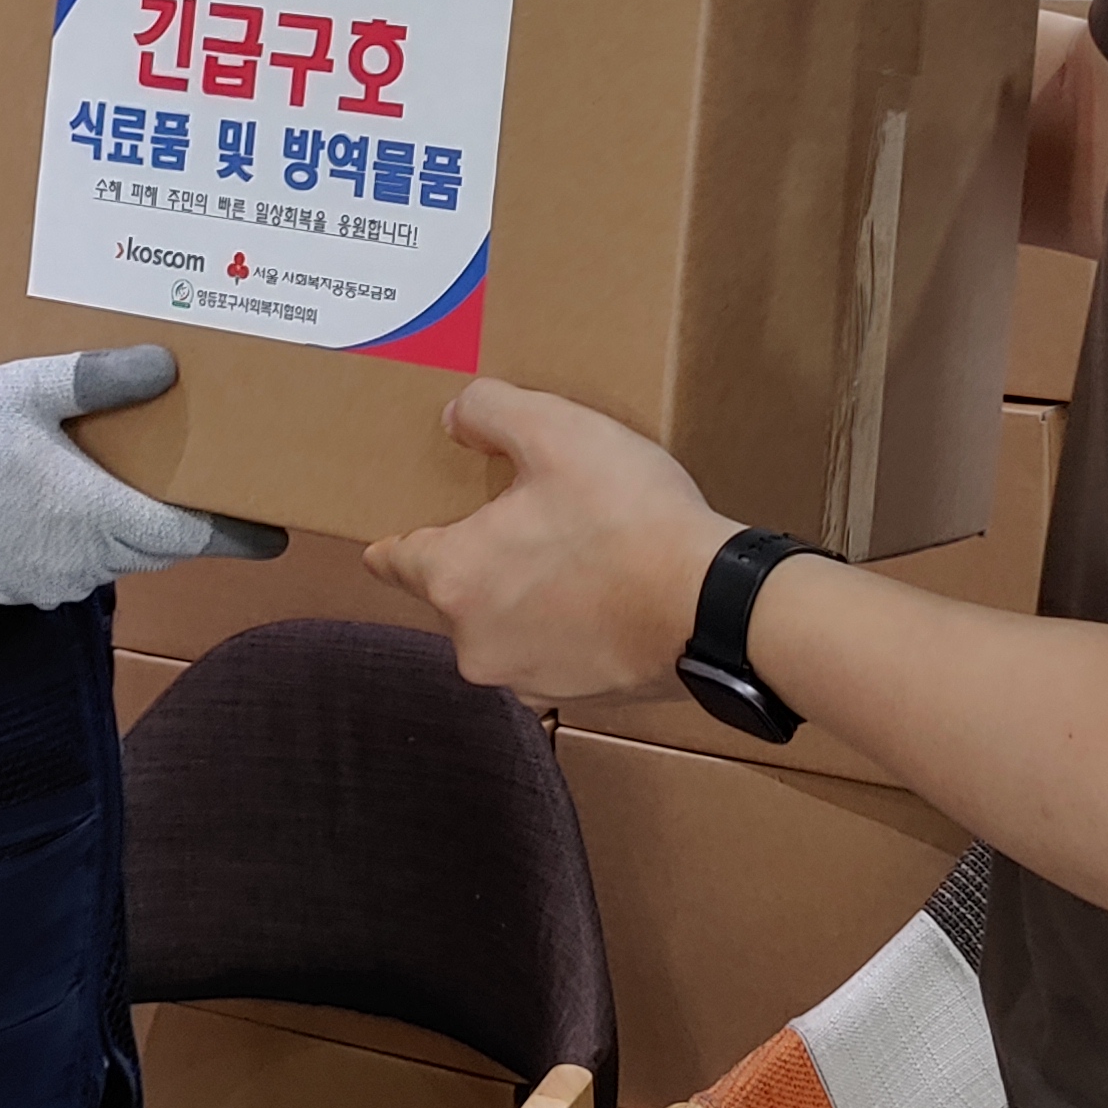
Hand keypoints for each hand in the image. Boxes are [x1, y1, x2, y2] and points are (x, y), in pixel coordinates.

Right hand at [0, 346, 280, 610]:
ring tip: (139, 487)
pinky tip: (73, 505)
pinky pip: (80, 568)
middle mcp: (86, 557)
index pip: (187, 535)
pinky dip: (91, 541)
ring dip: (135, 530)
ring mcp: (56, 580)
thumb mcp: (28, 391)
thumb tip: (167, 366)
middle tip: (210, 494)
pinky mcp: (27, 587)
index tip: (273, 534)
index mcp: (96, 512)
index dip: (235, 535)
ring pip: (120, 558)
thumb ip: (98, 379)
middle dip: (188, 525)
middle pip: (159, 547)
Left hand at [365, 381, 725, 699]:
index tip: (395, 535)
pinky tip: (605, 594)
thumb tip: (455, 418)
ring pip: (502, 624)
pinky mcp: (573, 696)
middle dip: (482, 558)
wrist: (712, 609)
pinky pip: (550, 651)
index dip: (396, 539)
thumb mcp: (557, 431)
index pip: (394, 560)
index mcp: (454, 579)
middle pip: (454, 590)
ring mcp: (523, 677)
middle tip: (527, 521)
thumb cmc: (630, 520)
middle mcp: (473, 642)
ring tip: (575, 555)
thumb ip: (489, 411)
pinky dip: (565, 627)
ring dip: (524, 595)